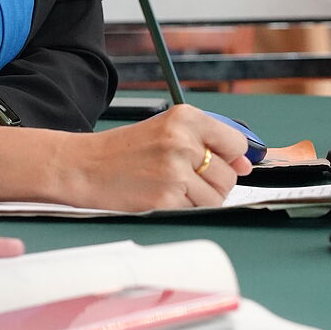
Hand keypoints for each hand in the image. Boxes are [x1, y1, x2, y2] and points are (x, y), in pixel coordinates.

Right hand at [0, 104, 251, 211]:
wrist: (84, 166)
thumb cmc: (124, 151)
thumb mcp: (166, 132)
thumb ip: (207, 143)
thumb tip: (246, 163)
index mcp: (185, 117)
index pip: (236, 142)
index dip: (232, 158)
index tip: (223, 164)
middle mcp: (183, 140)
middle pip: (229, 174)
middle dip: (214, 183)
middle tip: (185, 179)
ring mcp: (176, 170)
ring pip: (217, 197)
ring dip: (201, 200)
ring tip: (171, 188)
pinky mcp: (167, 197)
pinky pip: (197, 212)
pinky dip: (185, 211)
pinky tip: (163, 199)